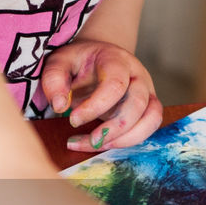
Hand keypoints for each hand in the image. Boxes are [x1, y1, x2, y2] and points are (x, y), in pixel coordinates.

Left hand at [41, 38, 162, 152]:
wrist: (95, 59)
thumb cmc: (78, 62)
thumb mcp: (59, 63)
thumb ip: (54, 80)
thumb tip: (59, 106)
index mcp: (116, 60)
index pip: (115, 84)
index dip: (96, 106)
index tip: (73, 120)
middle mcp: (137, 75)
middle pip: (138, 104)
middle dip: (114, 128)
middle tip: (90, 140)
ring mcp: (146, 92)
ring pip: (150, 119)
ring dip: (125, 139)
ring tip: (95, 145)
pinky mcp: (146, 109)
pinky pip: (147, 129)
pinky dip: (127, 141)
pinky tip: (102, 144)